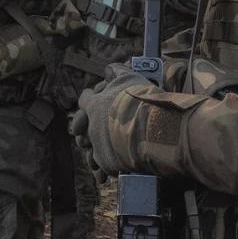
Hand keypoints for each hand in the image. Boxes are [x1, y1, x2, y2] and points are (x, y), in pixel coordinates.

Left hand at [71, 63, 166, 178]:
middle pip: (82, 128)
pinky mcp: (107, 162)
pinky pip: (101, 166)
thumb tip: (109, 69)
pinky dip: (104, 167)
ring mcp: (98, 144)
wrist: (155, 129)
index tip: (91, 100)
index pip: (84, 100)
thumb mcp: (130, 79)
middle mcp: (92, 126)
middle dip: (85, 128)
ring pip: (91, 148)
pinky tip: (109, 169)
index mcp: (95, 105)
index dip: (89, 99)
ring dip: (96, 149)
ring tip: (106, 150)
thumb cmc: (144, 102)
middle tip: (92, 129)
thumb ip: (117, 72)